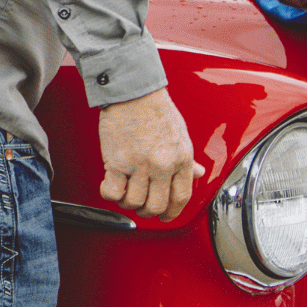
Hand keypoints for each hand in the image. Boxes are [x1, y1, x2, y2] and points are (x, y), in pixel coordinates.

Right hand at [97, 89, 205, 220]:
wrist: (132, 91)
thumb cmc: (155, 109)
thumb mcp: (180, 134)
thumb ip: (187, 159)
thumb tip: (196, 173)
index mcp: (181, 158)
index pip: (181, 197)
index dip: (172, 212)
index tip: (164, 215)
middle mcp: (163, 165)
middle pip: (156, 205)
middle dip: (147, 210)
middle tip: (141, 205)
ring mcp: (139, 164)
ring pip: (134, 202)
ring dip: (127, 202)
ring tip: (124, 192)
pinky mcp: (117, 161)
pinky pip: (112, 192)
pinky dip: (110, 194)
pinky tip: (111, 185)